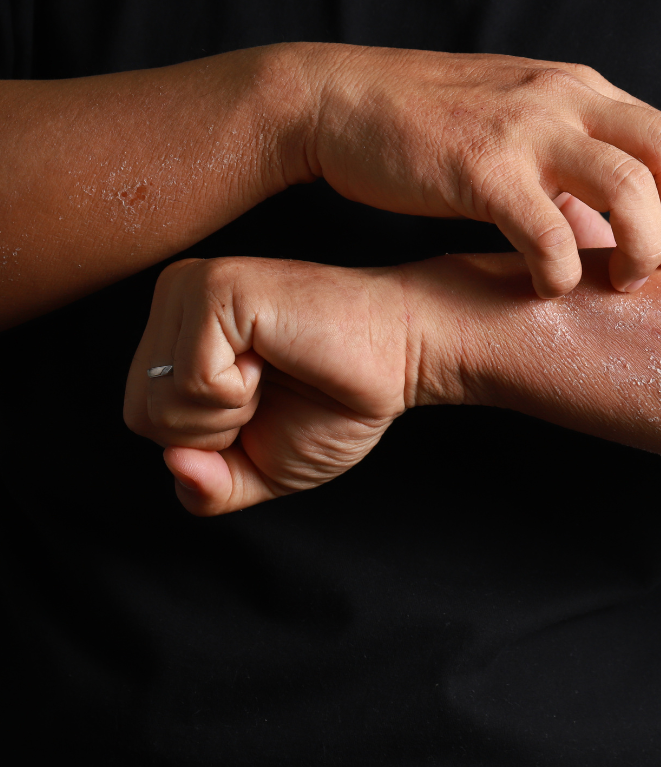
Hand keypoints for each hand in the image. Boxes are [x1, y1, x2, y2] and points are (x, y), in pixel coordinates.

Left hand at [123, 257, 458, 514]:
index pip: (142, 417)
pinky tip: (274, 359)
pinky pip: (192, 381)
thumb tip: (173, 463)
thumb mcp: (261, 467)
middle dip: (213, 433)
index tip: (263, 404)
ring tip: (274, 372)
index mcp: (177, 326)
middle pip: (142, 413)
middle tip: (271, 391)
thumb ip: (206, 487)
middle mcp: (175, 294)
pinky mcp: (219, 289)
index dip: (206, 442)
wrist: (404, 359)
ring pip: (161, 399)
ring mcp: (193, 286)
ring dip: (229, 413)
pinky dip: (238, 393)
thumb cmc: (340, 399)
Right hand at [298, 46, 660, 296]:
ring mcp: (525, 130)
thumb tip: (607, 232)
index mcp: (581, 90)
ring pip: (630, 191)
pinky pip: (552, 233)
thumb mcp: (517, 125)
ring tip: (615, 283)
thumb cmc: (428, 126)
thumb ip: (569, 168)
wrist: (337, 101)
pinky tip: (545, 288)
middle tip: (658, 270)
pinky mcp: (481, 168)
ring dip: (638, 250)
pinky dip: (563, 273)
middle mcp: (565, 100)